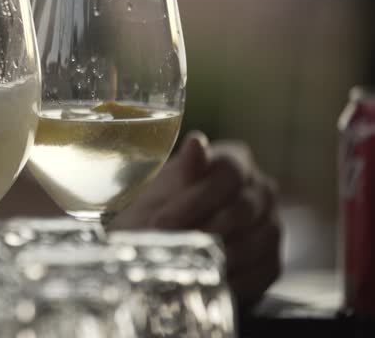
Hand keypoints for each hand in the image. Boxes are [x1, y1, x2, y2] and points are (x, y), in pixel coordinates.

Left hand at [110, 131, 281, 308]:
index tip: (161, 220)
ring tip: (180, 267)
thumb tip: (197, 142)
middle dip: (199, 231)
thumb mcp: (159, 191)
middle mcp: (260, 191)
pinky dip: (227, 281)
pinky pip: (258, 274)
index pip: (229, 172)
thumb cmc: (155, 212)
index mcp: (235, 161)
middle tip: (167, 249)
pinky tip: (201, 282)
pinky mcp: (271, 263)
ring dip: (211, 258)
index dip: (194, 199)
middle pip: (241, 209)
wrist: (153, 249)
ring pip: (252, 243)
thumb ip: (181, 170)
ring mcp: (271, 227)